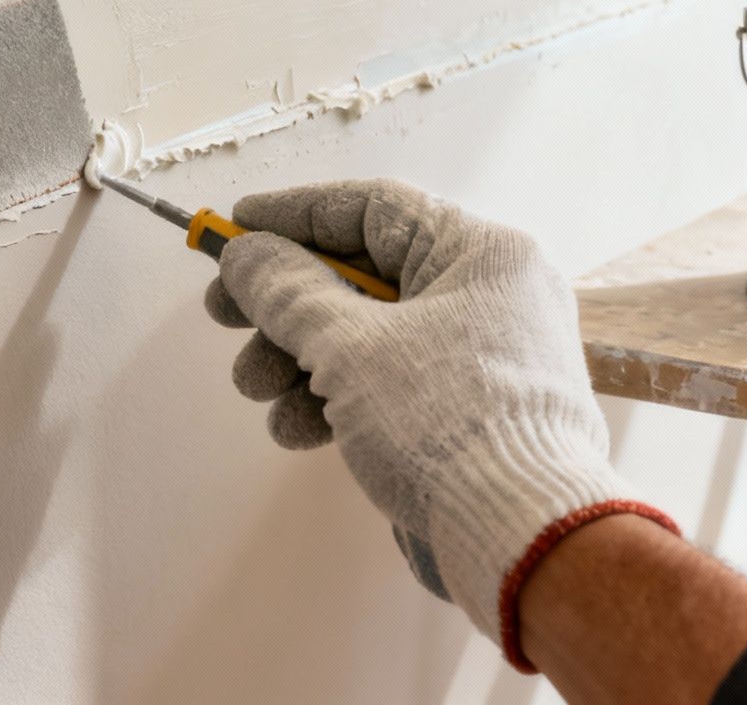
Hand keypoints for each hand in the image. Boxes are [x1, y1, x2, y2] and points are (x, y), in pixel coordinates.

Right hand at [204, 180, 677, 669]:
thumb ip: (287, 293)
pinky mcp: (467, 413)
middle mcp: (488, 295)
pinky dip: (338, 400)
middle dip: (286, 304)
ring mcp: (480, 357)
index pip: (373, 209)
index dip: (295, 216)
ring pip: (369, 336)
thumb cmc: (446, 423)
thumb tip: (245, 255)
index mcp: (481, 253)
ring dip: (299, 359)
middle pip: (363, 277)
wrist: (522, 537)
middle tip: (223, 317)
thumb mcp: (348, 347)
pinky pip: (390, 385)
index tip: (234, 231)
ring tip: (256, 389)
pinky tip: (296, 429)